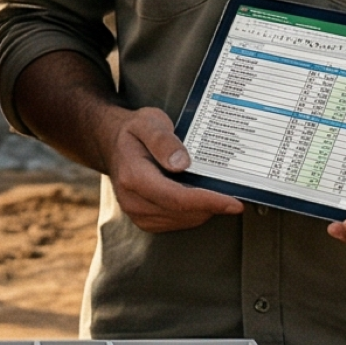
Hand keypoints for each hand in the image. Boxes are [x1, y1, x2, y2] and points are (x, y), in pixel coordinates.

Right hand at [105, 108, 243, 232]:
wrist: (112, 143)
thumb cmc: (133, 132)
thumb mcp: (148, 122)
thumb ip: (163, 140)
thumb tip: (182, 163)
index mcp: (134, 177)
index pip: (177, 198)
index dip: (208, 202)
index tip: (233, 203)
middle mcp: (133, 200)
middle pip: (183, 212)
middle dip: (212, 205)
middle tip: (233, 190)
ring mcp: (137, 213)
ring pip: (183, 220)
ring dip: (203, 209)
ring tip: (214, 189)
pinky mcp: (145, 219)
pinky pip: (177, 222)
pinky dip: (193, 212)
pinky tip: (198, 196)